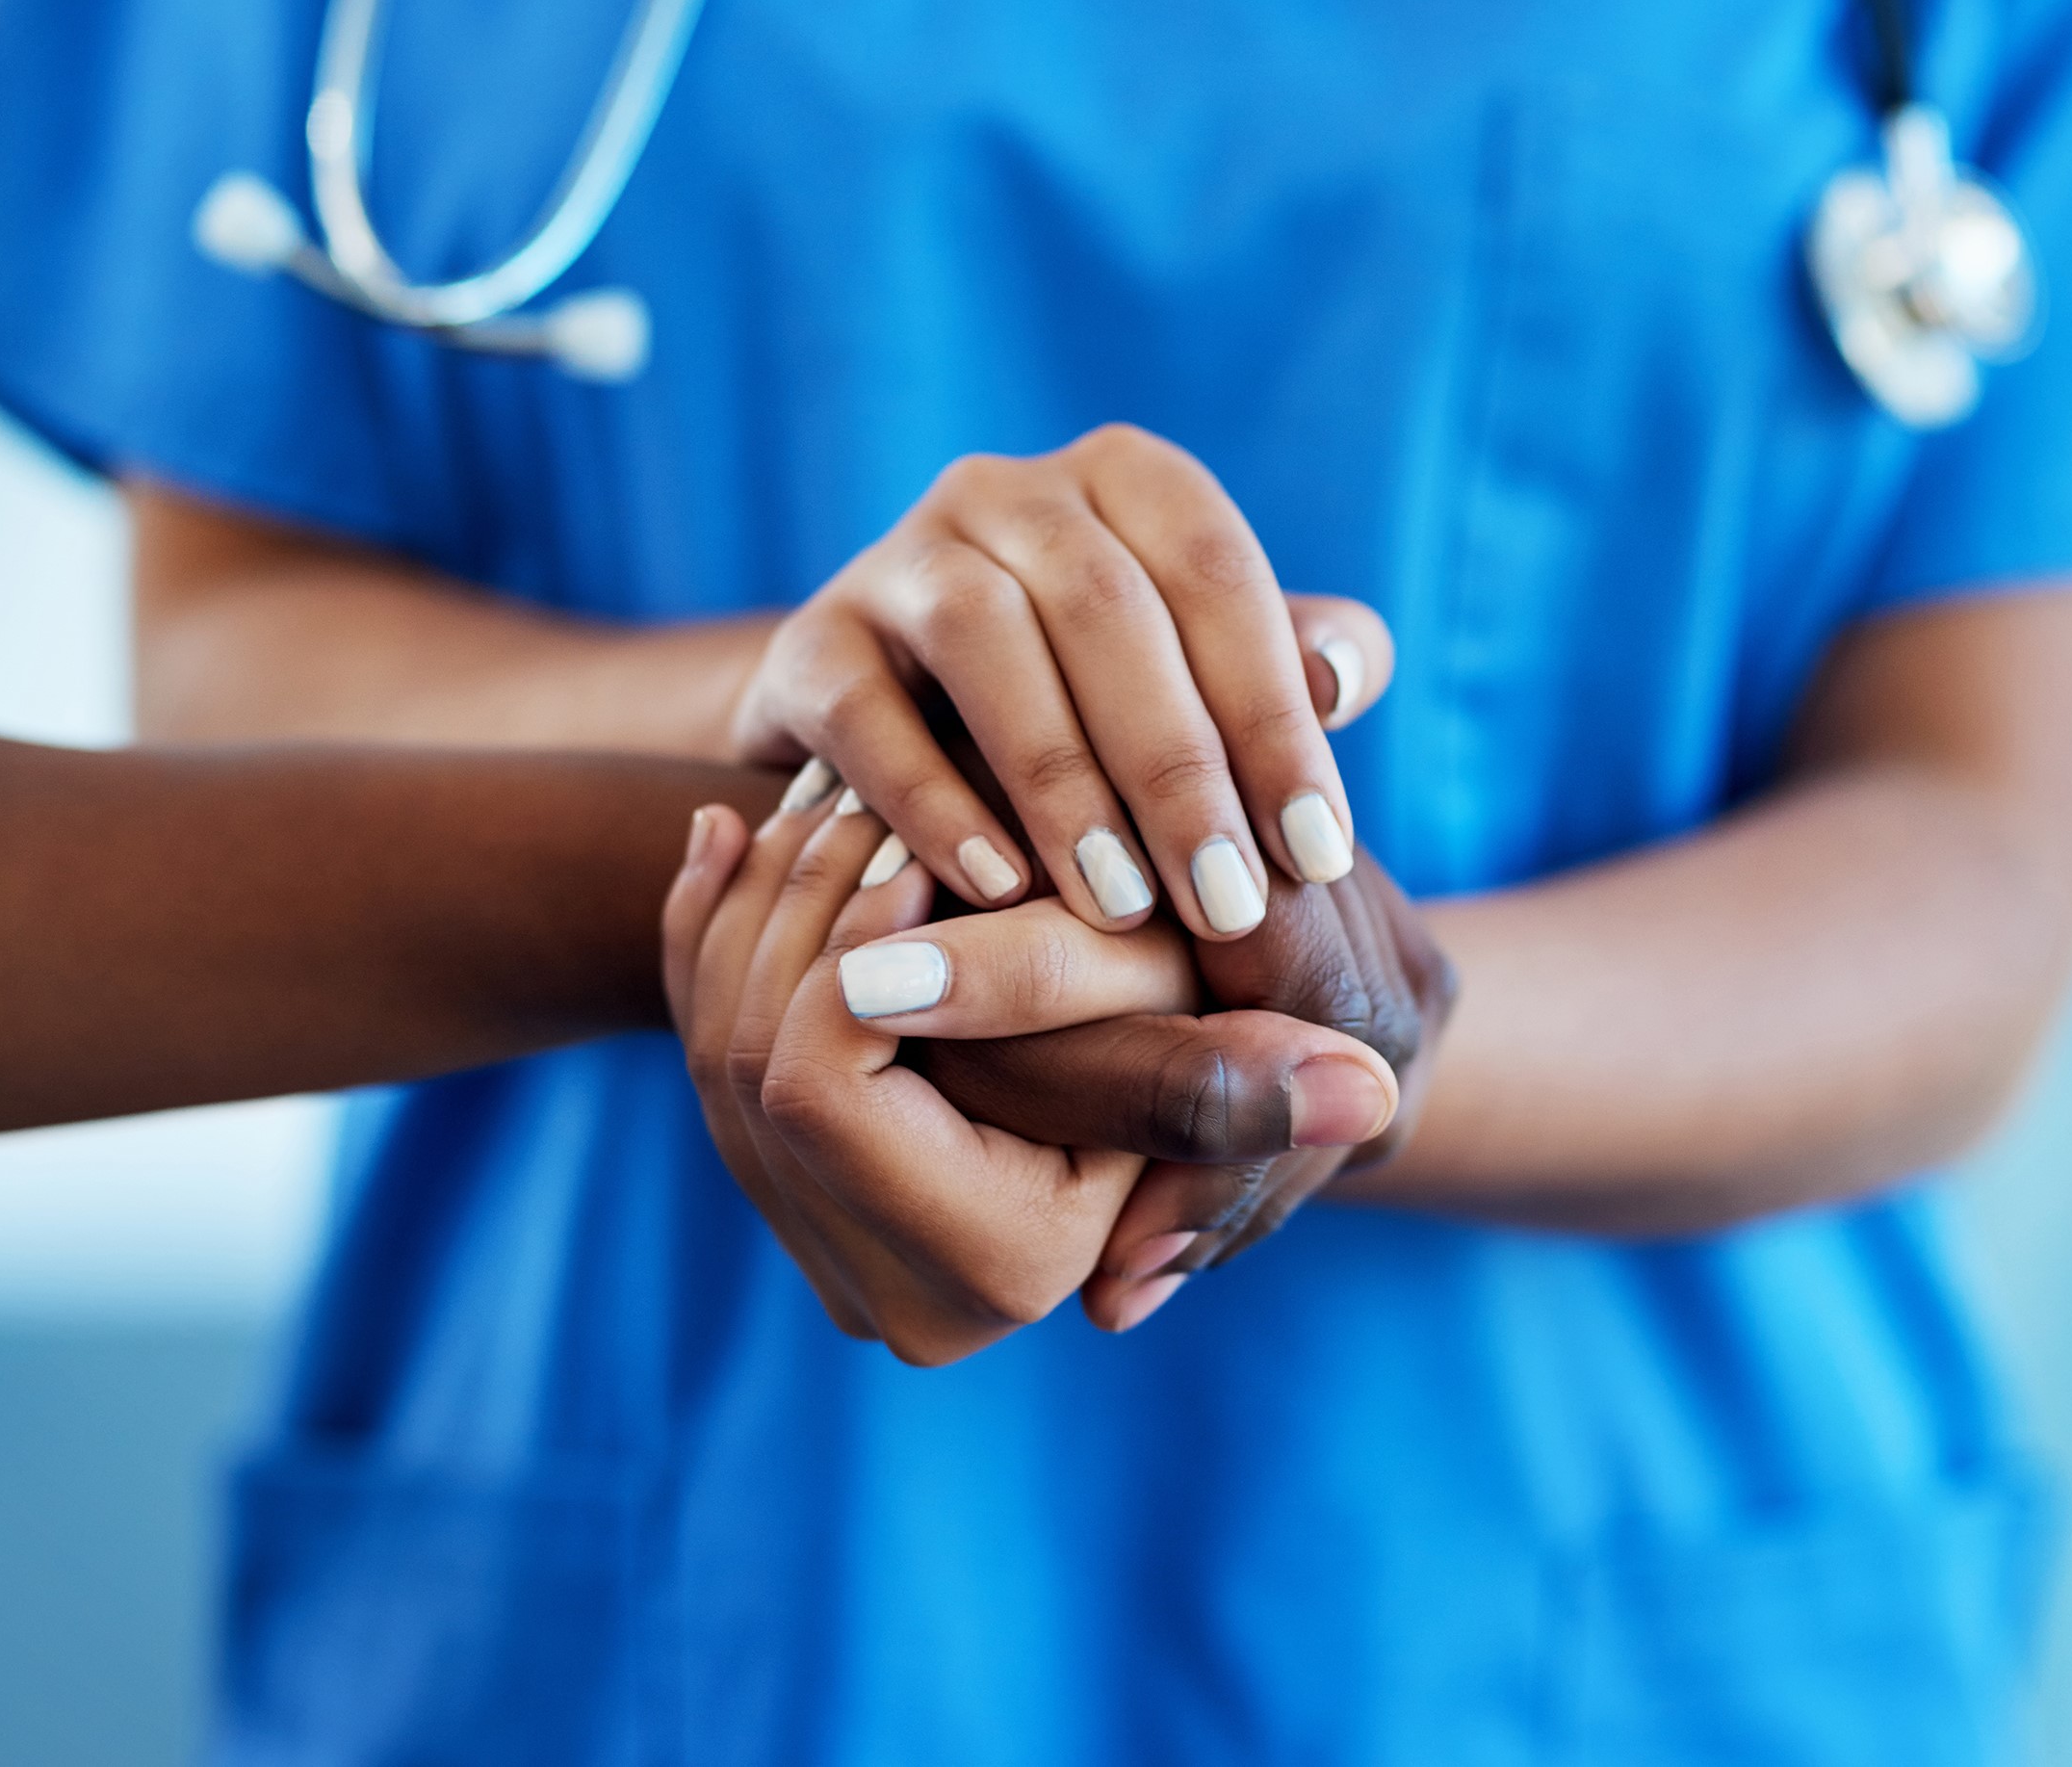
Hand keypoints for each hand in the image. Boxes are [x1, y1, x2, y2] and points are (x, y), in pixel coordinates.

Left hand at [663, 781, 1404, 1360]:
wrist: (1136, 1069)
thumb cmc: (1195, 1035)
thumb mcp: (1199, 1033)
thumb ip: (1242, 1066)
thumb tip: (1372, 1091)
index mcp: (979, 1275)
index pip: (817, 1084)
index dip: (844, 947)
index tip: (903, 837)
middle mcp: (880, 1292)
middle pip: (745, 1057)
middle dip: (790, 902)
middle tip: (843, 780)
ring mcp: (819, 1245)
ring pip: (714, 1039)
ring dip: (756, 898)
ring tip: (812, 785)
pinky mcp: (784, 1191)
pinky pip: (699, 1039)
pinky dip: (709, 927)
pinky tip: (731, 827)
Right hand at [727, 425, 1391, 939]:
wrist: (895, 744)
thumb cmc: (1094, 717)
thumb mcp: (1202, 682)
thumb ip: (1288, 670)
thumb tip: (1338, 677)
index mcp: (1125, 480)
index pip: (1216, 575)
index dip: (1273, 715)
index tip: (1319, 854)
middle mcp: (1009, 491)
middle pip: (1108, 607)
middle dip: (1178, 769)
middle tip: (1229, 905)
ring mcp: (897, 555)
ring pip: (986, 637)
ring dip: (1063, 781)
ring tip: (1120, 906)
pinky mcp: (810, 641)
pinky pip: (869, 713)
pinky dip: (935, 803)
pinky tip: (1002, 893)